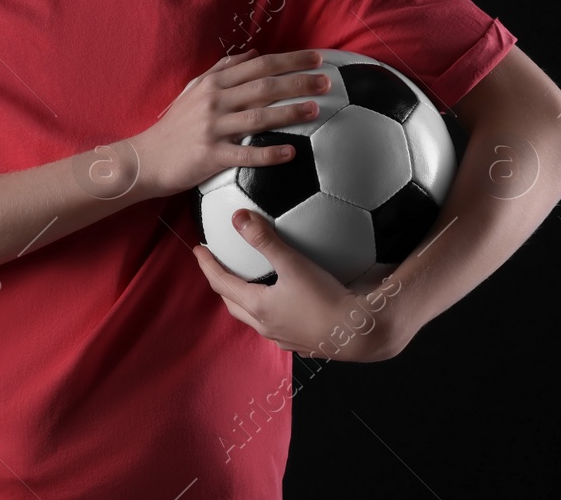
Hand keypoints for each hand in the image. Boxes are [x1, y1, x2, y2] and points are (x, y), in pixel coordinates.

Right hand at [132, 48, 330, 198]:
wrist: (147, 158)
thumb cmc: (175, 125)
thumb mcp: (194, 89)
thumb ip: (223, 69)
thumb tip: (253, 52)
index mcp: (213, 83)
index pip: (258, 65)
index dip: (289, 61)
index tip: (316, 59)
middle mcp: (214, 101)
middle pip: (263, 86)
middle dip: (298, 82)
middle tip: (327, 82)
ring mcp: (212, 128)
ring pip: (258, 116)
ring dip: (290, 112)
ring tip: (315, 109)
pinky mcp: (211, 155)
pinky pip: (246, 154)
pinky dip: (269, 154)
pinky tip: (290, 153)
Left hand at [191, 207, 407, 361]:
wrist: (362, 333)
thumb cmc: (327, 299)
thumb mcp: (293, 264)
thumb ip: (264, 239)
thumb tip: (238, 217)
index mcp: (258, 307)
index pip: (221, 283)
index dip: (207, 265)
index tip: (198, 250)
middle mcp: (267, 326)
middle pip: (233, 302)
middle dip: (221, 284)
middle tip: (216, 266)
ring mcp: (284, 337)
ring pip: (254, 317)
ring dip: (244, 299)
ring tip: (246, 283)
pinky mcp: (303, 342)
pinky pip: (277, 325)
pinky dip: (269, 310)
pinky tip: (282, 302)